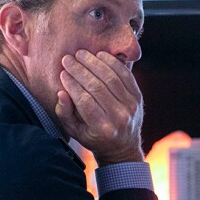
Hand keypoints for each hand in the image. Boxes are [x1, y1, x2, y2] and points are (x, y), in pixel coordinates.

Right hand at [55, 49, 144, 165]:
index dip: (72, 84)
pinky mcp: (138, 97)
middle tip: (68, 59)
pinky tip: (99, 55)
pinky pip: (125, 75)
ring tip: (81, 54)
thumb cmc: (93, 137)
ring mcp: (131, 106)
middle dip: (80, 70)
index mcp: (102, 129)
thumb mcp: (75, 131)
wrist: (122, 145)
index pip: (84, 101)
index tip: (62, 72)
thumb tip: (61, 93)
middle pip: (97, 87)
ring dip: (94, 62)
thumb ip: (65, 113)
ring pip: (111, 78)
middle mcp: (119, 118)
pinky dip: (112, 62)